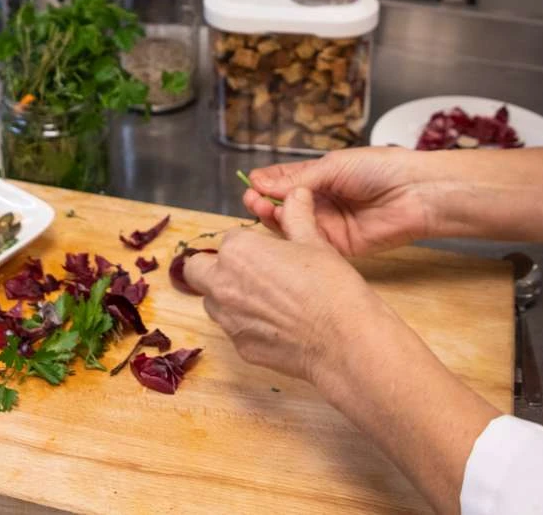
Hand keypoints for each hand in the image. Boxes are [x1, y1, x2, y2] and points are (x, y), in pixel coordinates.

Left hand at [184, 187, 386, 384]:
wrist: (345, 339)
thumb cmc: (331, 287)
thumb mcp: (314, 241)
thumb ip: (296, 217)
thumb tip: (296, 194)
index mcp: (238, 250)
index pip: (229, 239)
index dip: (248, 244)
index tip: (265, 252)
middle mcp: (223, 284)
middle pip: (197, 271)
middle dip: (215, 268)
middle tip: (248, 273)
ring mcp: (229, 320)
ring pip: (212, 302)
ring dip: (227, 297)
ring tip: (265, 299)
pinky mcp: (241, 347)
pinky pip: (233, 329)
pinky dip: (247, 324)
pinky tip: (277, 325)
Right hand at [245, 144, 542, 252]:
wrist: (416, 192)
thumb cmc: (380, 169)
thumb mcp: (333, 167)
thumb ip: (298, 180)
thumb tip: (261, 182)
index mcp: (321, 179)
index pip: (286, 185)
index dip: (267, 187)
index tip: (251, 187)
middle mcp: (323, 204)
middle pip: (285, 209)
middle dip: (266, 205)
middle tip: (253, 202)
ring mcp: (330, 227)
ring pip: (294, 228)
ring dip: (276, 221)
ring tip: (264, 212)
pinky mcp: (339, 248)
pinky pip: (311, 245)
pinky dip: (294, 238)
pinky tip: (283, 228)